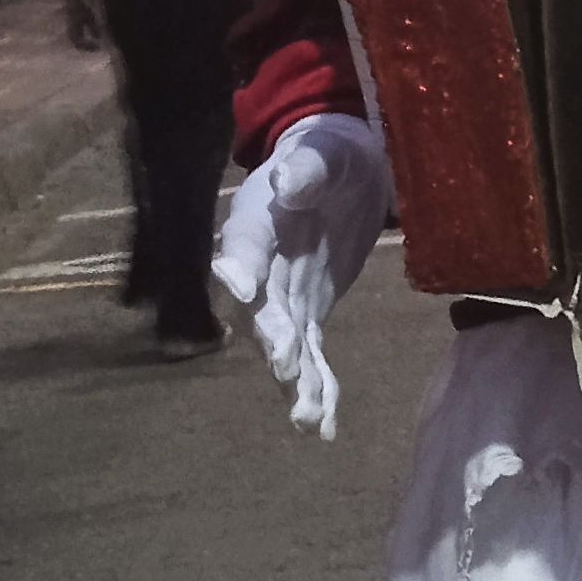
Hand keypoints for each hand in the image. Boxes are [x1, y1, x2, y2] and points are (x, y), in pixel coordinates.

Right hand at [214, 112, 390, 441]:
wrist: (341, 173)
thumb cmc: (328, 154)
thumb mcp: (324, 152)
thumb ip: (307, 168)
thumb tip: (287, 179)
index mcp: (255, 220)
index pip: (243, 243)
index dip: (240, 265)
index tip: (240, 290)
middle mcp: (260, 267)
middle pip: (259, 306)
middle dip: (271, 337)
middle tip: (283, 364)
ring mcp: (282, 297)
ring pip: (283, 344)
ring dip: (293, 380)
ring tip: (305, 417)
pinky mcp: (307, 315)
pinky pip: (311, 356)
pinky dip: (318, 388)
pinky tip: (323, 427)